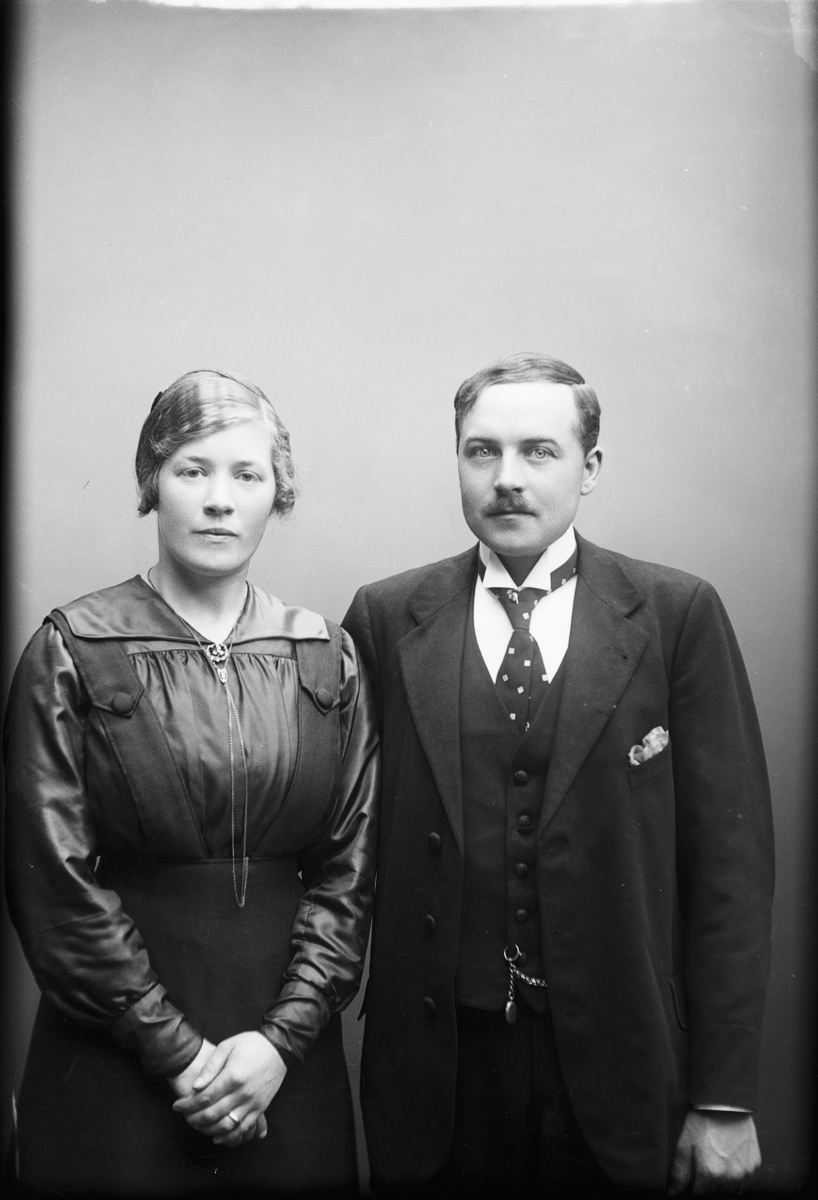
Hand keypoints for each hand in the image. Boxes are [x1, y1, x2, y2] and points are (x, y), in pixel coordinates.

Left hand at [171, 1031, 286, 1147]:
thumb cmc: (252, 1044)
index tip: (177, 1106)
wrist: (279, 1047)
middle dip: (194, 1118)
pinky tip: (218, 1137)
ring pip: (227, 1125)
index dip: (187, 1104)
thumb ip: (211, 1067)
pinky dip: (230, 1137)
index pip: (204, 1098)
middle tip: (184, 1117)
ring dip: (209, 1130)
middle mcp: (243, 1093)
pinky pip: (244, 1129)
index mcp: (233, 1076)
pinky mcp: (261, 1108)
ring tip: (197, 1126)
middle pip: (213, 1114)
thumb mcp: (228, 1046)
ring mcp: (253, 1103)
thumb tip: (196, 1086)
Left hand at [670, 1111, 760, 1193]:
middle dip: (708, 1181)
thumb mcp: (685, 1144)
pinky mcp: (755, 1164)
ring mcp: (745, 1171)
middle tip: (704, 1160)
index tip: (693, 1172)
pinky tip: (729, 1155)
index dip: (694, 1184)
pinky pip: (744, 1177)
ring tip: (717, 1157)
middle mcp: (731, 1177)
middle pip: (716, 1190)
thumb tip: (674, 1192)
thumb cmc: (703, 1121)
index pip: (700, 1193)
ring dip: (723, 1179)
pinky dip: (736, 1171)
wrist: (726, 1103)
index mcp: (711, 1174)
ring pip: (731, 1186)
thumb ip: (680, 1171)